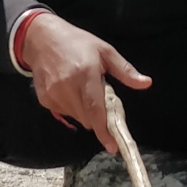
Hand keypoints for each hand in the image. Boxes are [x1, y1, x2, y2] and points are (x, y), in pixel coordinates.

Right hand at [19, 13, 150, 153]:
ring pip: (77, 118)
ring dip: (84, 111)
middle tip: (100, 98)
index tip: (113, 147)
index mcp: (85, 74)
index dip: (104, 131)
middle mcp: (67, 87)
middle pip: (88, 119)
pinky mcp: (44, 99)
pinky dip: (71, 107)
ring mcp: (54, 95)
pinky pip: (64, 113)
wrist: (41, 38)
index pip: (95, 109)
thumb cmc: (77, 42)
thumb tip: (146, 83)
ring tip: (83, 89)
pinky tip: (69, 90)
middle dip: (98, 116)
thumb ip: (125, 70)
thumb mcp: (105, 51)